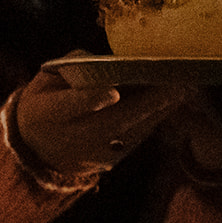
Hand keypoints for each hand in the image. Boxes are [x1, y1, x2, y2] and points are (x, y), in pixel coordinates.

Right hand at [12, 66, 188, 181]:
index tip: (113, 91)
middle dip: (145, 104)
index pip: (69, 107)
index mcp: (46, 115)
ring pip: (130, 132)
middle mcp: (70, 138)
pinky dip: (154, 120)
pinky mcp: (109, 161)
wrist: (38, 151)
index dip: (91, 100)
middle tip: (173, 85)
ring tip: (183, 90)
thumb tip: (100, 61)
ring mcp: (91, 153)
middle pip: (111, 122)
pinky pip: (135, 139)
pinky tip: (172, 103)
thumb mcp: (44, 82)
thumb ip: (70, 67)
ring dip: (159, 111)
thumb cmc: (45, 104)